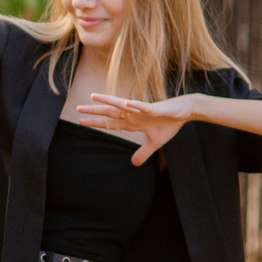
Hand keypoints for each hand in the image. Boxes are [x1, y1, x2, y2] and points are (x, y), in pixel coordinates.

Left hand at [74, 93, 194, 164]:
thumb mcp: (155, 143)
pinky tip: (126, 104)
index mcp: (132, 122)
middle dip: (94, 111)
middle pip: (110, 113)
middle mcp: (133, 114)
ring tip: (94, 97)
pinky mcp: (154, 108)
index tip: (81, 122)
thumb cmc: (169, 124)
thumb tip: (134, 164)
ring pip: (121, 105)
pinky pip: (142, 106)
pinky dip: (135, 106)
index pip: (110, 123)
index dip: (96, 123)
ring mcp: (141, 110)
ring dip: (107, 101)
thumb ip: (143, 152)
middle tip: (78, 108)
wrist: (184, 112)